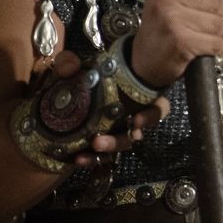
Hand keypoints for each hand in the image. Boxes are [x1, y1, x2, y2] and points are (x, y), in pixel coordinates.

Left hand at [33, 51, 168, 168]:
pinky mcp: (101, 145)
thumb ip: (69, 62)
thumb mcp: (73, 65)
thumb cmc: (81, 76)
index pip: (158, 107)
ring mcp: (117, 132)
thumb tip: (71, 66)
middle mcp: (132, 116)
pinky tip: (77, 159)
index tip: (135, 119)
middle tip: (97, 141)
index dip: (151, 116)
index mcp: (138, 96)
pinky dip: (92, 160)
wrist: (64, 95)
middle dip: (119, 140)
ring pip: (120, 146)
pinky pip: (103, 158)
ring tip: (86, 151)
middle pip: (136, 134)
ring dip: (106, 150)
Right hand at [130, 0, 222, 88]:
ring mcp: (172, 18)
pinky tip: (197, 49)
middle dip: (212, 14)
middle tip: (192, 23)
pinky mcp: (181, 41)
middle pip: (215, 0)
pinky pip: (217, 42)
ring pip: (218, 22)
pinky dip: (213, 48)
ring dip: (212, 33)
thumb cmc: (163, 28)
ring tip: (193, 35)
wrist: (144, 62)